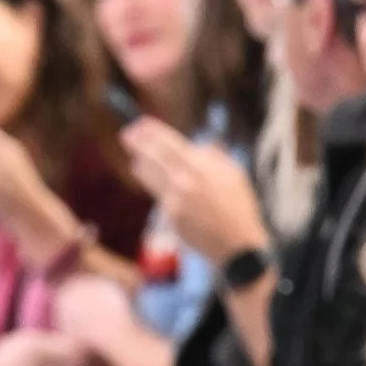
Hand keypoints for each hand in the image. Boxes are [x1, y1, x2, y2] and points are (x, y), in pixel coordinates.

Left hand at [119, 119, 269, 269]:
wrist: (237, 242)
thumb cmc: (239, 206)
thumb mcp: (234, 173)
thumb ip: (214, 156)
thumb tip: (200, 145)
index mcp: (202, 166)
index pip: (170, 143)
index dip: (154, 132)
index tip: (142, 123)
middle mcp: (185, 180)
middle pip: (155, 157)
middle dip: (139, 144)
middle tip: (127, 134)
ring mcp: (174, 199)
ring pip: (151, 177)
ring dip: (141, 165)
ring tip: (135, 160)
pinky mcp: (170, 216)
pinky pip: (159, 195)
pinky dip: (153, 185)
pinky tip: (147, 180)